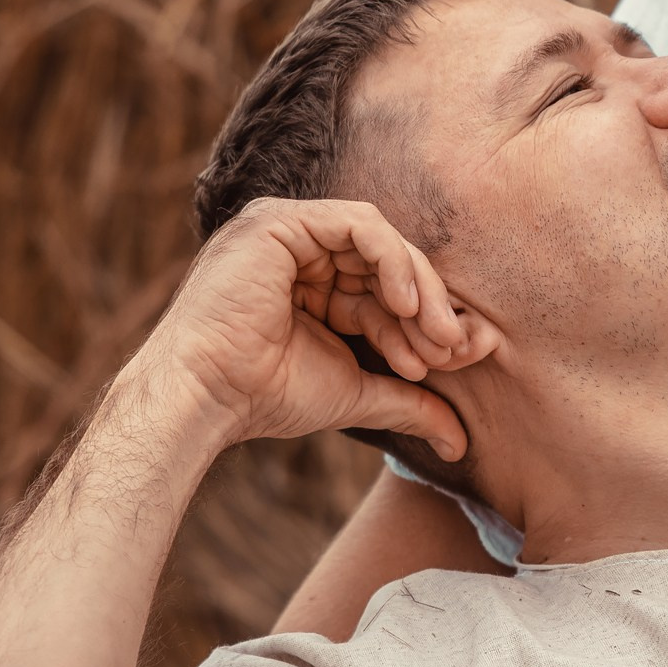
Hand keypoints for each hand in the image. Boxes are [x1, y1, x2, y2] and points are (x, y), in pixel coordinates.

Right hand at [125, 197, 497, 455]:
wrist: (207, 396)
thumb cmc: (267, 397)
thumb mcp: (356, 393)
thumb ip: (409, 403)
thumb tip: (460, 444)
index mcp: (312, 282)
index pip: (383, 289)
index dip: (421, 322)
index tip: (450, 363)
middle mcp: (301, 251)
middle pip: (386, 263)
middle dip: (427, 306)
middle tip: (451, 350)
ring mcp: (289, 231)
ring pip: (380, 242)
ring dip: (417, 287)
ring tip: (434, 335)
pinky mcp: (280, 222)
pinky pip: (360, 225)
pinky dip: (393, 261)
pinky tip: (406, 305)